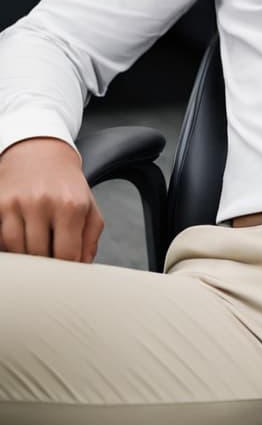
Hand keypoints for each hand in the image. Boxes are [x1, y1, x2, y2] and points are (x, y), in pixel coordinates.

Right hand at [0, 137, 103, 261]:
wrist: (41, 152)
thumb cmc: (67, 185)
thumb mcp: (89, 207)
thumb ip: (90, 239)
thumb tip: (82, 267)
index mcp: (71, 205)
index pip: (66, 255)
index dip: (66, 270)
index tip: (66, 272)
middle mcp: (42, 202)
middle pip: (40, 255)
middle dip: (47, 264)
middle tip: (52, 261)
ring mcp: (17, 203)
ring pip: (17, 250)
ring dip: (28, 257)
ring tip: (37, 250)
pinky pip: (2, 239)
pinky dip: (11, 247)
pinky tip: (22, 242)